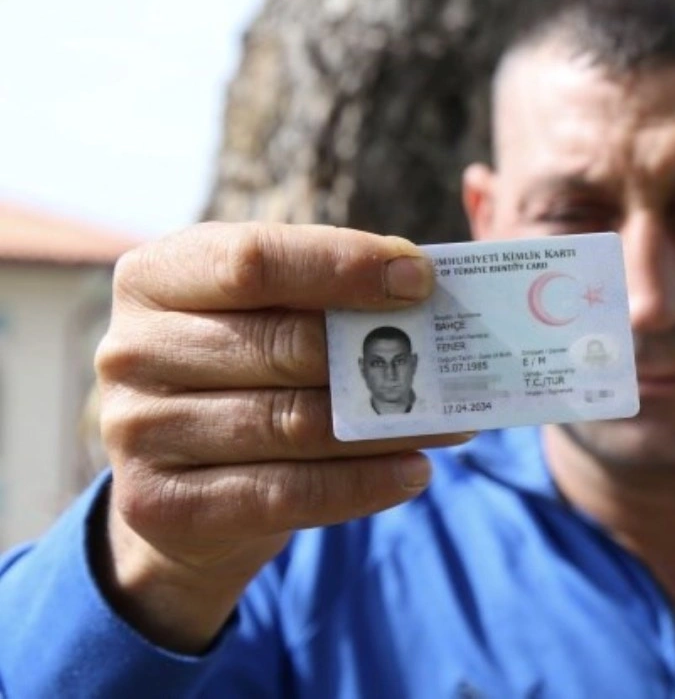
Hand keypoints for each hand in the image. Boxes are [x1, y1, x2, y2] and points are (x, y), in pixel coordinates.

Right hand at [93, 222, 465, 650]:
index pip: (254, 260)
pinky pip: (283, 493)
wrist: (186, 494)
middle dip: (377, 352)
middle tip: (453, 362)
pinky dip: (361, 484)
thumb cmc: (247, 377)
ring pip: (291, 423)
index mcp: (156, 276)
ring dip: (386, 425)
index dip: (342, 266)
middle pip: (281, 345)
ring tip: (452, 424)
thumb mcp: (270, 319)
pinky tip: (414, 473)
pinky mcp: (160, 505)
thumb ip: (327, 297)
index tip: (420, 280)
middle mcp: (131, 349)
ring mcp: (135, 430)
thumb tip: (424, 289)